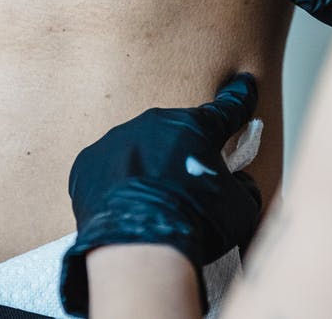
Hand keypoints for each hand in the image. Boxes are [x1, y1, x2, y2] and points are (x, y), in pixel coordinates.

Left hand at [60, 74, 263, 316]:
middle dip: (184, 154)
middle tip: (186, 189)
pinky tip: (126, 210)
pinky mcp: (88, 162)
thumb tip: (235, 182)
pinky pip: (108, 169)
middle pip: (176, 133)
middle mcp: (154, 122)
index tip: (243, 84)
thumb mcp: (241, 208)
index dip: (239, 99)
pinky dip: (118, 185)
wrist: (139, 247)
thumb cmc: (197, 223)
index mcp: (196, 126)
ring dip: (148, 169)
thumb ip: (242, 186)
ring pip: (139, 149)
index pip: (226, 109)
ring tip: (151, 207)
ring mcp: (116, 139)